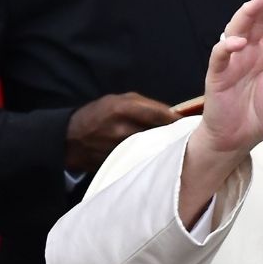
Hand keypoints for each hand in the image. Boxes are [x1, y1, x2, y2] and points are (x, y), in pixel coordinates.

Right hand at [65, 92, 179, 172]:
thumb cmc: (97, 115)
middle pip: (160, 133)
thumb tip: (171, 114)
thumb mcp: (117, 100)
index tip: (191, 122)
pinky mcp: (120, 163)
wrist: (71, 140)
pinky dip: (151, 158)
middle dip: (174, 135)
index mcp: (124, 108)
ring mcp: (122, 148)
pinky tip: (156, 158)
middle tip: (187, 136)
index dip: (178, 120)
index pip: (161, 114)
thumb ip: (144, 105)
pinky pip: (143, 159)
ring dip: (164, 148)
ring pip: (154, 149)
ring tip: (174, 147)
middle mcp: (124, 128)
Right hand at [190, 0, 262, 157]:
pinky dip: (227, 47)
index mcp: (262, 57)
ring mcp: (230, 64)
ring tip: (258, 1)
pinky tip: (239, 41)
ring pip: (235, 31)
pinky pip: (219, 57)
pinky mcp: (216, 77)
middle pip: (254, 22)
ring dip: (245, 15)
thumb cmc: (254, 118)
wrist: (235, 142)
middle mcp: (246, 55)